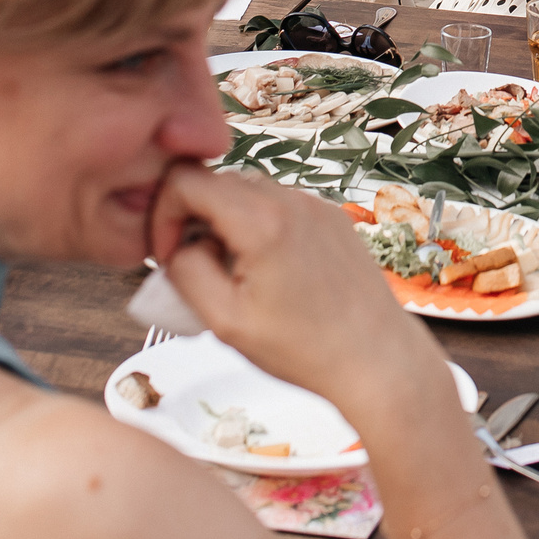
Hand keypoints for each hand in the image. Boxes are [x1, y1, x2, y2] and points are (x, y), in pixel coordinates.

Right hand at [148, 165, 444, 414]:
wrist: (376, 359)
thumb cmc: (305, 349)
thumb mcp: (225, 320)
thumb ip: (185, 271)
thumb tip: (174, 245)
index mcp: (262, 221)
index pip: (185, 179)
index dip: (163, 214)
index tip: (169, 254)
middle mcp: (292, 200)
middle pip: (216, 181)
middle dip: (194, 219)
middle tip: (197, 268)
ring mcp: (316, 205)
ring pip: (248, 192)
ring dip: (227, 224)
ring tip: (235, 276)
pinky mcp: (331, 218)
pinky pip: (280, 206)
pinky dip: (260, 227)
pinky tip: (268, 273)